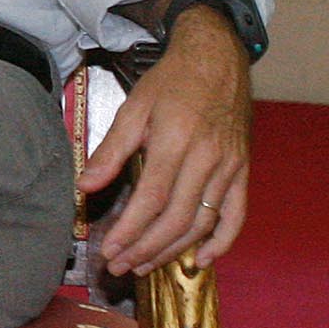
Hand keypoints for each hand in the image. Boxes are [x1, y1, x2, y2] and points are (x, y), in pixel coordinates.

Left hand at [80, 8, 251, 274]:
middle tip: (120, 267)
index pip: (151, 199)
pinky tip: (202, 260)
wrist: (218, 60)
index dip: (130, 231)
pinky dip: (222, 241)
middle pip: (177, 218)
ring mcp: (230, 167)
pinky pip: (236, 214)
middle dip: (146, 249)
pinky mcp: (243, 171)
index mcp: (176, 142)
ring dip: (174, 250)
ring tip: (145, 266)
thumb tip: (85, 186)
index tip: (109, 250)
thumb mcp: (133, 107)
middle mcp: (207, 159)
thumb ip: (110, 150)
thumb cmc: (171, 83)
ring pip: (203, 222)